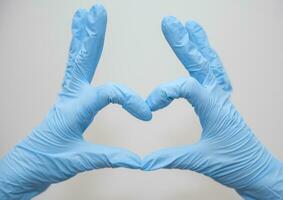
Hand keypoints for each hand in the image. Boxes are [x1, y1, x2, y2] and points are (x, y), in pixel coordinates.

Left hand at [0, 5, 150, 198]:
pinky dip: (78, 52)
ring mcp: (68, 95)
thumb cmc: (48, 162)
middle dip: (92, 35)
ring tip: (86, 15)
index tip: (145, 115)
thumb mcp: (80, 161)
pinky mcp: (69, 98)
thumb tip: (138, 161)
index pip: (107, 93)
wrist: (27, 166)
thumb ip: (110, 157)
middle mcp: (69, 96)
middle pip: (82, 59)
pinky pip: (74, 69)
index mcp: (73, 109)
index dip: (130, 99)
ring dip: (83, 37)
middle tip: (98, 11)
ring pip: (76, 60)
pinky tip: (79, 42)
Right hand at [142, 17, 282, 198]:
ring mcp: (222, 98)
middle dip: (184, 43)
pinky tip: (205, 53)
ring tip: (190, 26)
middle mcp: (219, 98)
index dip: (164, 92)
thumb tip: (145, 162)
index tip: (150, 107)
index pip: (187, 86)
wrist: (257, 171)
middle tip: (170, 22)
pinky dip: (209, 60)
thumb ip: (171, 158)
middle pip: (201, 63)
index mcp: (214, 108)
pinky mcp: (221, 103)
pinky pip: (216, 74)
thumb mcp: (202, 161)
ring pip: (210, 64)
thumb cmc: (235, 164)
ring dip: (199, 45)